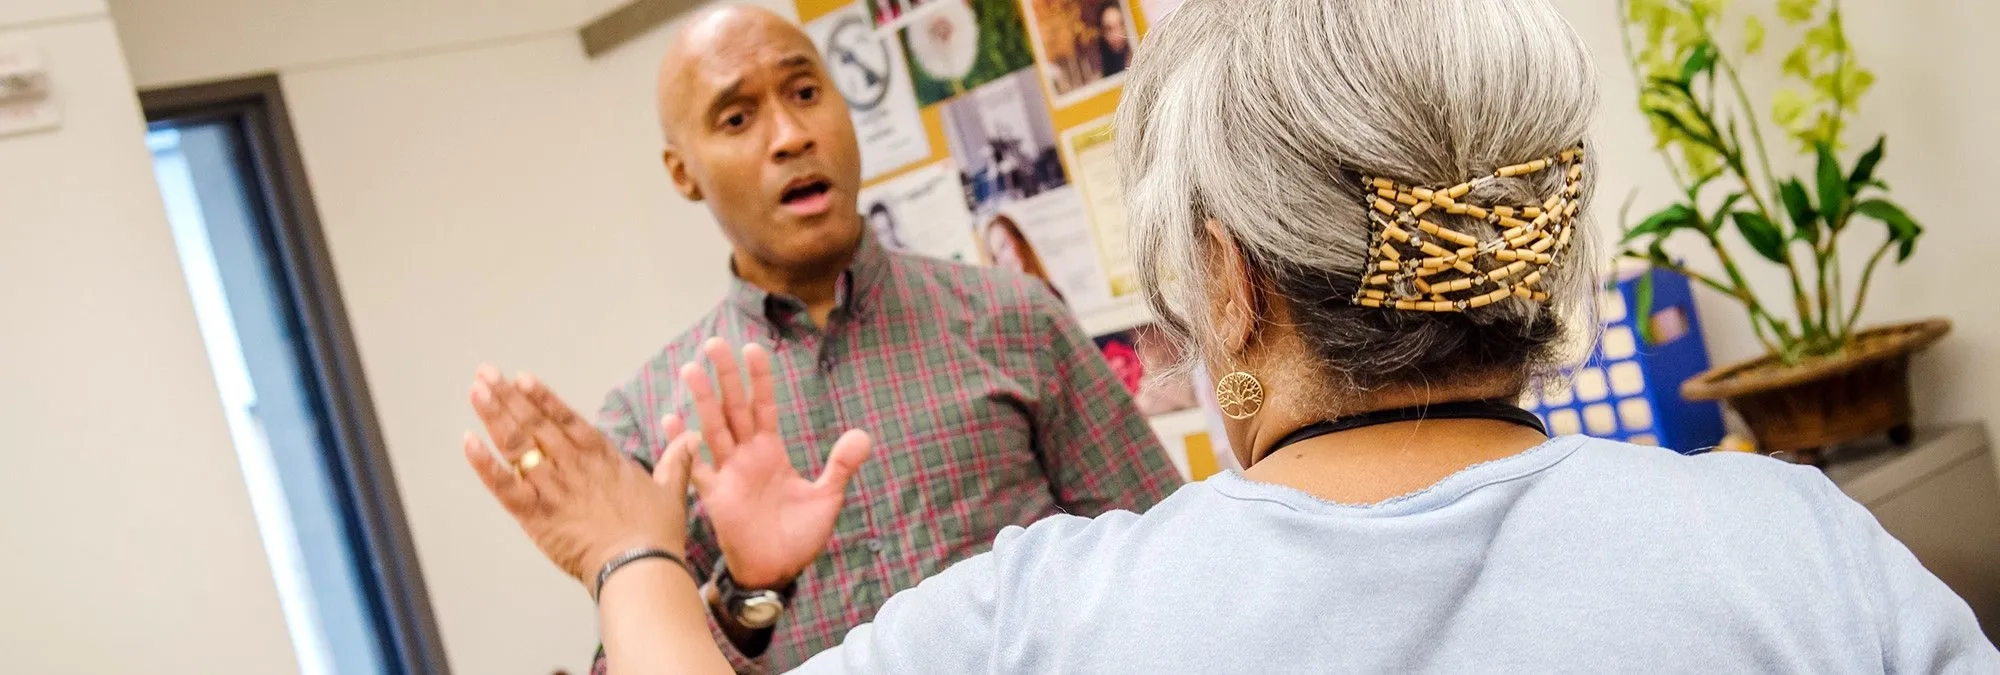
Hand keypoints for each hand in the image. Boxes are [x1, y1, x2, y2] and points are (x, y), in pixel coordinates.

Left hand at [462, 365, 702, 587]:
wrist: (639, 565)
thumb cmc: (657, 533)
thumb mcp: (671, 491)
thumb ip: (676, 461)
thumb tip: (692, 438)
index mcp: (603, 457)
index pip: (567, 418)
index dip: (543, 397)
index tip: (522, 377)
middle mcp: (574, 465)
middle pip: (535, 424)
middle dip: (508, 397)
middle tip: (486, 373)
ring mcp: (553, 487)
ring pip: (518, 446)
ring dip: (495, 416)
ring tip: (477, 392)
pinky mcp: (536, 514)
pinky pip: (505, 486)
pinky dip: (484, 465)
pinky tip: (468, 442)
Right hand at [682, 338, 872, 589]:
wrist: (777, 571)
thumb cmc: (798, 536)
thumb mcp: (826, 497)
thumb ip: (840, 465)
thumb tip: (862, 435)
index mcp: (771, 450)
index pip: (763, 405)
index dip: (758, 377)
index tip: (752, 348)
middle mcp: (746, 455)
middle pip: (733, 407)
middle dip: (725, 376)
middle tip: (714, 342)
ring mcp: (728, 473)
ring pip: (713, 428)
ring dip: (702, 399)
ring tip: (691, 369)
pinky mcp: (716, 496)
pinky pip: (697, 466)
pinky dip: (683, 444)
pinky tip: (672, 418)